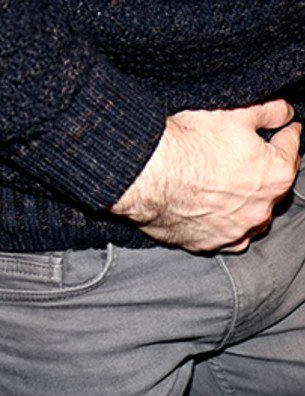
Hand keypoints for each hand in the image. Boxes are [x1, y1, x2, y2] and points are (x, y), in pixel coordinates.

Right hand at [111, 99, 301, 251]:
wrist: (146, 174)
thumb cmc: (188, 145)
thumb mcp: (233, 114)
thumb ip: (268, 112)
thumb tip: (284, 112)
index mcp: (275, 174)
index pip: (291, 148)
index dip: (285, 134)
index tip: (282, 129)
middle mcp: (260, 208)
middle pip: (273, 186)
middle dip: (265, 170)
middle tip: (246, 156)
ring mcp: (234, 230)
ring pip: (253, 218)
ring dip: (248, 204)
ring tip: (228, 188)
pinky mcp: (207, 243)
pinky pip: (226, 238)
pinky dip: (226, 227)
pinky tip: (214, 213)